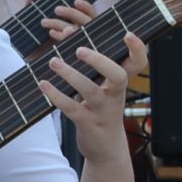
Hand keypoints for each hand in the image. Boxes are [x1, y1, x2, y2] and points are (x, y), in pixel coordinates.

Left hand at [38, 6, 145, 164]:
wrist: (106, 148)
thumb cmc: (101, 108)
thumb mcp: (104, 88)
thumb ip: (94, 67)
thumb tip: (70, 33)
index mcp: (120, 83)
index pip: (138, 64)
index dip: (137, 50)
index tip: (128, 33)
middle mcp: (115, 95)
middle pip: (118, 75)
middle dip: (100, 61)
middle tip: (79, 49)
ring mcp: (102, 110)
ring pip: (90, 91)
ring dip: (70, 75)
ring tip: (53, 61)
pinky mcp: (87, 123)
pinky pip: (72, 108)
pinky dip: (56, 95)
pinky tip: (43, 84)